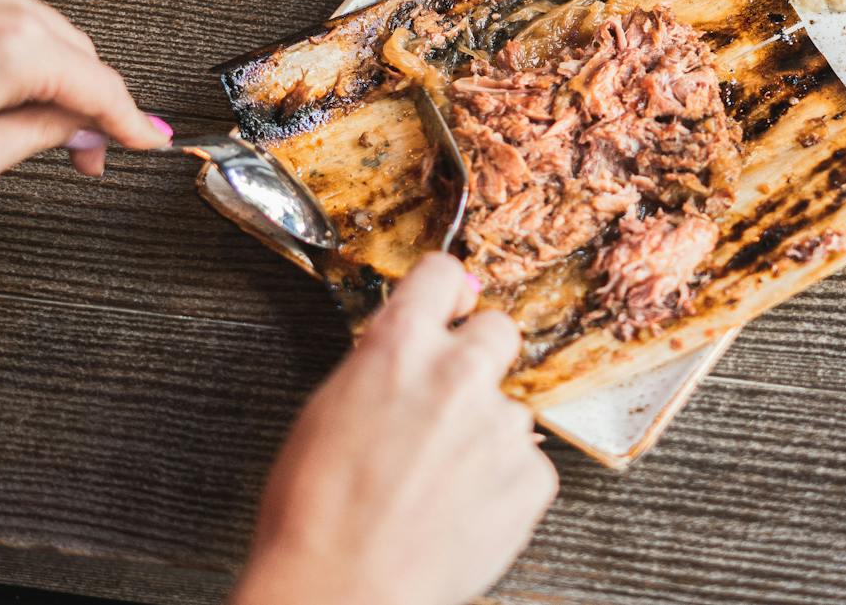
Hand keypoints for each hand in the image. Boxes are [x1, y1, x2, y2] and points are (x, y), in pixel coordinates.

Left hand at [0, 0, 169, 187]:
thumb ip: (41, 136)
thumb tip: (81, 128)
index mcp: (13, 47)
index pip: (102, 89)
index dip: (131, 123)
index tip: (150, 137)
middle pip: (77, 55)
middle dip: (85, 103)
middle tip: (85, 151)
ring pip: (45, 33)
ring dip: (49, 74)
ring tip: (29, 120)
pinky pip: (9, 14)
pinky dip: (16, 47)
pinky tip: (0, 83)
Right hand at [234, 253, 557, 604]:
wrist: (339, 592)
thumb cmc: (315, 512)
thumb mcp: (327, 408)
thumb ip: (381, 363)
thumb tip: (406, 346)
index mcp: (400, 345)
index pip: (442, 273)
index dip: (444, 292)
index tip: (447, 304)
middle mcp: (458, 372)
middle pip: (497, 328)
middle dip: (478, 357)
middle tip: (450, 398)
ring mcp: (500, 424)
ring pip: (508, 405)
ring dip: (485, 431)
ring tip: (439, 480)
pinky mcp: (530, 477)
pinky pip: (527, 463)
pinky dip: (503, 483)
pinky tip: (461, 508)